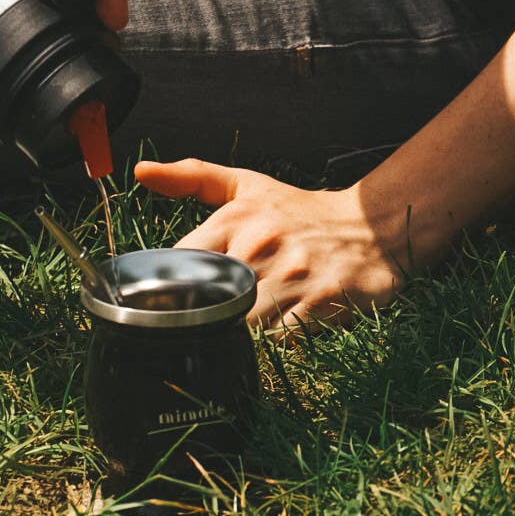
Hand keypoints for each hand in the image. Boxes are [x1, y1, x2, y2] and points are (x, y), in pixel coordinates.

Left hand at [135, 158, 414, 329]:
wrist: (374, 225)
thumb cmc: (301, 211)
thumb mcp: (247, 185)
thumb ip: (192, 177)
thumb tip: (140, 171)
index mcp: (233, 220)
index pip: (179, 264)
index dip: (168, 292)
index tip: (167, 307)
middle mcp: (260, 245)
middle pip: (207, 304)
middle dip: (204, 321)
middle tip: (209, 328)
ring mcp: (293, 274)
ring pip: (243, 325)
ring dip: (241, 335)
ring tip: (247, 331)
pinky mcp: (323, 300)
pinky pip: (284, 338)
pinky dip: (278, 344)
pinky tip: (281, 334)